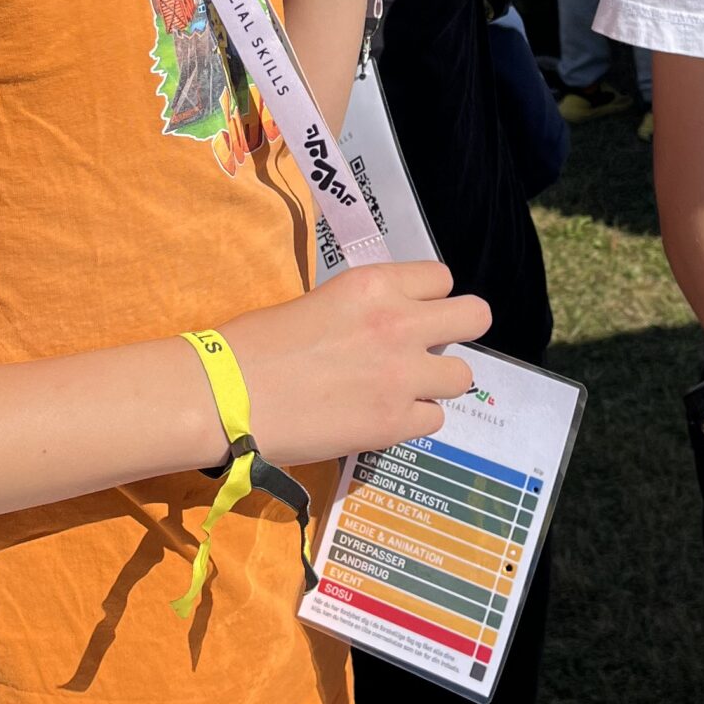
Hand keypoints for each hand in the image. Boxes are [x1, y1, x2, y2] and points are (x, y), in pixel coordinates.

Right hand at [222, 262, 490, 463]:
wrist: (227, 395)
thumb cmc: (257, 344)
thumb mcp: (323, 302)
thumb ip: (368, 309)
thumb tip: (389, 325)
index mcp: (376, 285)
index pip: (442, 279)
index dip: (430, 298)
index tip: (412, 313)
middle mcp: (400, 323)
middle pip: (476, 316)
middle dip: (459, 331)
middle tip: (430, 348)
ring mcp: (402, 376)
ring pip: (462, 376)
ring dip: (436, 383)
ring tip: (401, 389)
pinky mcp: (394, 423)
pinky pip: (434, 421)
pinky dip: (412, 421)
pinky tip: (380, 418)